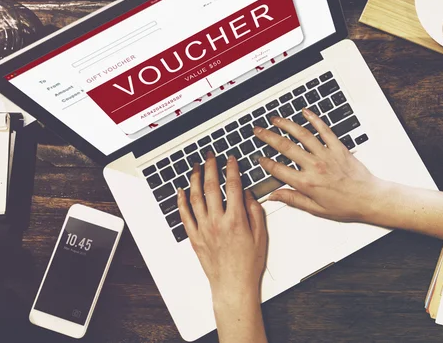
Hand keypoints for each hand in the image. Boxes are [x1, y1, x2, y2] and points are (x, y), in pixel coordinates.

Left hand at [177, 152, 266, 304]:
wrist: (233, 285)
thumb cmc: (248, 264)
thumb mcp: (261, 235)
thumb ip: (254, 211)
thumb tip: (248, 194)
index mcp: (236, 220)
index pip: (233, 186)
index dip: (232, 169)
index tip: (231, 159)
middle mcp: (217, 222)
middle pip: (212, 187)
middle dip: (211, 167)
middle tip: (210, 156)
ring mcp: (204, 229)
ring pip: (195, 197)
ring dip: (195, 179)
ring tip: (196, 167)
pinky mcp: (194, 237)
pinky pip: (184, 215)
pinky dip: (181, 201)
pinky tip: (181, 191)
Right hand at [254, 107, 387, 222]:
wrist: (369, 198)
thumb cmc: (346, 205)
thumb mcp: (316, 209)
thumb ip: (293, 199)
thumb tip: (274, 196)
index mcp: (307, 183)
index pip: (278, 169)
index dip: (265, 163)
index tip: (258, 157)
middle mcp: (314, 166)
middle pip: (285, 147)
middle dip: (268, 137)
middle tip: (258, 130)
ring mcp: (326, 154)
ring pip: (302, 134)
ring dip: (286, 124)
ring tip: (275, 119)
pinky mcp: (338, 147)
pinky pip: (324, 129)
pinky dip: (314, 119)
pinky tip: (305, 112)